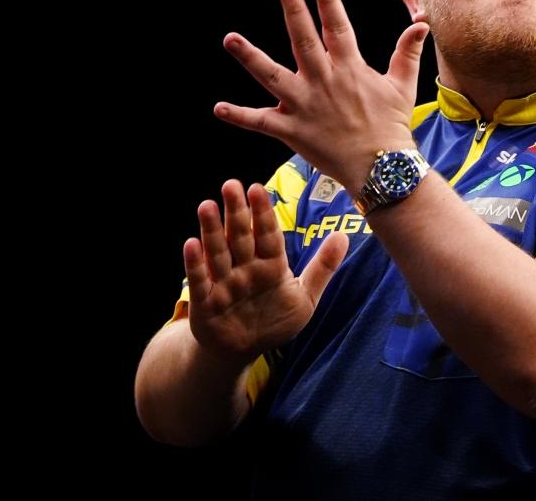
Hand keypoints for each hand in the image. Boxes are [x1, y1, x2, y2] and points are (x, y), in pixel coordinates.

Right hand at [182, 179, 348, 364]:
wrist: (245, 350)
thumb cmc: (275, 320)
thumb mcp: (305, 297)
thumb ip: (323, 267)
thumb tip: (344, 235)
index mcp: (270, 265)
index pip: (267, 235)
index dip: (263, 213)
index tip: (257, 189)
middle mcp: (245, 269)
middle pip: (241, 237)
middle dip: (236, 212)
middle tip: (231, 184)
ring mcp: (224, 283)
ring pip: (218, 253)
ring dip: (212, 231)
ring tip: (207, 206)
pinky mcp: (206, 302)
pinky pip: (200, 281)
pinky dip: (196, 263)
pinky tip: (191, 244)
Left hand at [213, 0, 430, 191]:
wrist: (381, 167)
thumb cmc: (392, 127)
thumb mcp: (403, 86)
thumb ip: (407, 53)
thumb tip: (421, 24)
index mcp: (349, 69)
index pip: (338, 27)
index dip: (329, 2)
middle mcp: (323, 82)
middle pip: (304, 41)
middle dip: (294, 11)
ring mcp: (304, 105)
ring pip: (271, 76)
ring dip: (249, 57)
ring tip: (230, 39)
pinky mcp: (292, 130)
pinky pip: (260, 122)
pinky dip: (240, 115)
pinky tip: (219, 108)